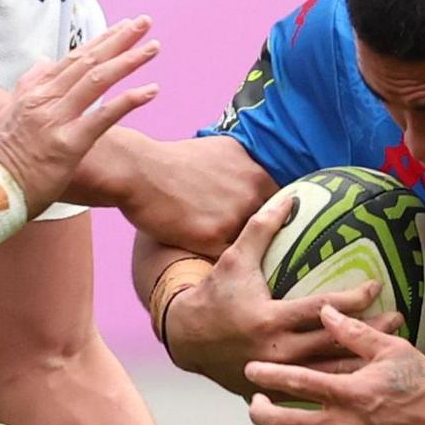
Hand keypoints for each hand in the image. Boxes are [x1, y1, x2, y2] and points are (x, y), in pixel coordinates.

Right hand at [0, 17, 161, 214]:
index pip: (74, 58)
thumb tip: (45, 60)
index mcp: (35, 92)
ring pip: (98, 80)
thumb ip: (28, 84)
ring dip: (129, 60)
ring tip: (154, 47)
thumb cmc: (5, 158)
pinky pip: (104, 116)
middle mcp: (46, 100)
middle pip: (89, 61)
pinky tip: (152, 90)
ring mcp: (57, 120)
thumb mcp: (9, 113)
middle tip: (144, 23)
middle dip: (119, 39)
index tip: (123, 27)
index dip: (101, 40)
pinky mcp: (69, 144)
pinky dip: (130, 100)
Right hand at [115, 136, 275, 258]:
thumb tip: (260, 177)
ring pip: (254, 248)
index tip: (283, 235)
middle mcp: (252, 193)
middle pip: (275, 230)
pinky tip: (226, 275)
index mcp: (257, 173)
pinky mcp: (213, 238)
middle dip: (270, 244)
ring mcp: (234, 216)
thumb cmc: (173, 161)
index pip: (286, 206)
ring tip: (248, 273)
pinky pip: (229, 260)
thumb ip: (245, 166)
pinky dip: (228, 269)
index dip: (282, 223)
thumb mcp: (219, 150)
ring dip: (251, 260)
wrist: (138, 171)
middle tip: (271, 259)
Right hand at [164, 196, 393, 392]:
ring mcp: (276, 375)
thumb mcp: (235, 259)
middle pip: (333, 344)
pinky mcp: (274, 390)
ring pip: (328, 373)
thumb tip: (290, 197)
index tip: (377, 286)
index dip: (352, 300)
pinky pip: (312, 390)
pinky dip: (339, 383)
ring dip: (361, 360)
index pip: (320, 310)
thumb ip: (263, 228)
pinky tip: (363, 374)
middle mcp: (275, 351)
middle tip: (399, 318)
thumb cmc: (215, 294)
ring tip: (390, 346)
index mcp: (269, 319)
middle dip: (369, 332)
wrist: (186, 338)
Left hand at [241, 307, 424, 424]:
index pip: (294, 382)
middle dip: (258, 412)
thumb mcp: (394, 350)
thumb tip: (324, 311)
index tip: (250, 370)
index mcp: (348, 392)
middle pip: (280, 423)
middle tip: (253, 403)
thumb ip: (354, 333)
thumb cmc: (424, 387)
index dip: (266, 375)